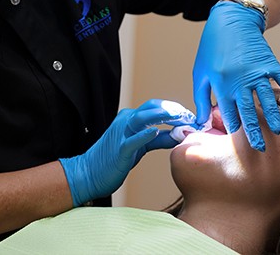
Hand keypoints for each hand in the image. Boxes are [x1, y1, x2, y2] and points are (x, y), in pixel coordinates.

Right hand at [59, 99, 194, 205]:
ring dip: (162, 115)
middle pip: (151, 107)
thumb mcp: (141, 146)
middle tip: (190, 116)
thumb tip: (179, 135)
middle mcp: (126, 121)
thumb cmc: (116, 159)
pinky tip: (155, 131)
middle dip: (172, 109)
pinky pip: (132, 140)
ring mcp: (121, 133)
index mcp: (131, 118)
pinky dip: (143, 134)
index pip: (156, 107)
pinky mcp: (119, 149)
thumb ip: (159, 139)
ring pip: (142, 118)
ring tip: (179, 117)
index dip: (174, 109)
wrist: (89, 173)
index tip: (190, 116)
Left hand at [193, 0, 279, 150]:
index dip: (234, 128)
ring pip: (267, 99)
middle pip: (249, 111)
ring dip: (274, 116)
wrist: (231, 20)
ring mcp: (256, 71)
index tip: (238, 142)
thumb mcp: (201, 72)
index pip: (229, 113)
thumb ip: (201, 97)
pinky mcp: (269, 62)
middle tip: (260, 148)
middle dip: (255, 131)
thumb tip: (201, 121)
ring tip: (278, 132)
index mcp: (221, 83)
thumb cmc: (212, 47)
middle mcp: (240, 79)